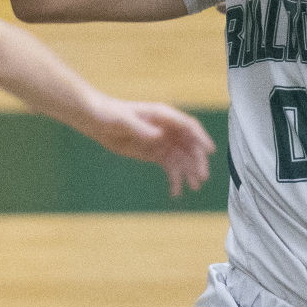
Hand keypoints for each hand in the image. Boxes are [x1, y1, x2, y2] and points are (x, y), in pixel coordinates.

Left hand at [88, 98, 216, 197]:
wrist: (97, 120)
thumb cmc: (109, 114)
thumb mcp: (123, 120)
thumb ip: (141, 128)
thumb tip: (159, 135)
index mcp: (163, 116)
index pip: (188, 127)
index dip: (201, 138)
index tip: (210, 151)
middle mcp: (167, 129)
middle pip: (189, 145)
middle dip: (197, 160)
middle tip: (201, 177)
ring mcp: (162, 142)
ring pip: (182, 158)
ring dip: (189, 171)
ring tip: (194, 187)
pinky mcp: (155, 153)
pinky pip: (170, 167)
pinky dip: (174, 179)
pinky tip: (175, 192)